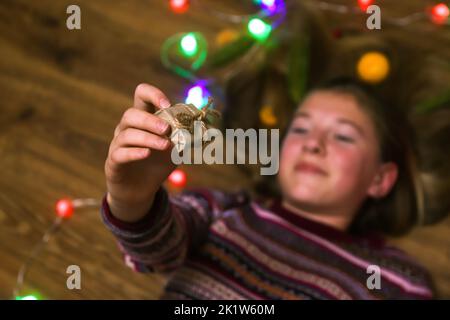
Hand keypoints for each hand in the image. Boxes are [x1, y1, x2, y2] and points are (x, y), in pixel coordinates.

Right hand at [104, 84, 175, 221]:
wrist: (141, 190)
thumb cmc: (157, 164)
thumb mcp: (176, 150)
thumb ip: (187, 139)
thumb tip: (207, 131)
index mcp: (142, 120)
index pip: (141, 95)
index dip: (153, 94)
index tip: (167, 104)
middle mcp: (126, 129)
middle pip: (131, 114)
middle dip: (150, 120)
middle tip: (167, 129)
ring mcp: (118, 145)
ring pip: (127, 134)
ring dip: (147, 138)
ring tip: (165, 145)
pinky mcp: (114, 162)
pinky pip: (120, 153)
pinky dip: (134, 152)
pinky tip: (147, 154)